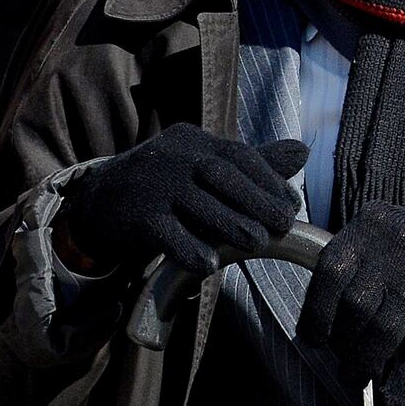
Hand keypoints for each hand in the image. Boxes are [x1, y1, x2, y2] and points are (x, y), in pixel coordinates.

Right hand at [66, 123, 307, 273]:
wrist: (102, 199)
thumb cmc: (168, 184)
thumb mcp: (205, 167)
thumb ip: (252, 164)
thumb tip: (302, 151)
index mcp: (194, 140)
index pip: (237, 154)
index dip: (268, 178)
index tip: (292, 204)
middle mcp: (173, 156)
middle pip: (219, 173)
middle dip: (255, 199)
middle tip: (283, 224)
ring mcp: (152, 184)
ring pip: (195, 202)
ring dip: (230, 224)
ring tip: (258, 244)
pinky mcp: (135, 216)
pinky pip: (165, 233)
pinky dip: (188, 248)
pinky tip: (210, 265)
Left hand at [297, 202, 404, 405]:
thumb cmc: (392, 246)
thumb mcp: (365, 235)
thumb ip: (341, 268)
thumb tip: (316, 327)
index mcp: (366, 231)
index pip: (331, 273)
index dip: (316, 312)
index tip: (313, 337)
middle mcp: (392, 255)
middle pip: (356, 306)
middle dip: (342, 341)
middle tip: (340, 354)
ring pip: (383, 334)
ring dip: (363, 364)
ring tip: (357, 375)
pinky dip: (400, 383)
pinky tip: (389, 396)